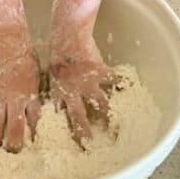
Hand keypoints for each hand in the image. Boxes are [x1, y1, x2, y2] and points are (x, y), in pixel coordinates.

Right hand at [0, 0, 40, 152]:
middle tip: (10, 151)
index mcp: (30, 97)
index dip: (31, 137)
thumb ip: (34, 101)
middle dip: (12, 145)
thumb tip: (34, 120)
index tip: (29, 146)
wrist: (9, 43)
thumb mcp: (37, 81)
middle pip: (14, 130)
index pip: (33, 124)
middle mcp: (14, 99)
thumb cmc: (26, 60)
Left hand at [48, 0, 114, 146]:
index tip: (71, 139)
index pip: (60, 115)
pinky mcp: (99, 73)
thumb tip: (59, 98)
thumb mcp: (53, 70)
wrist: (68, 34)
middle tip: (91, 144)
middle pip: (79, 118)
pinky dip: (120, 82)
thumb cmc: (58, 49)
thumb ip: (58, 85)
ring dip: (107, 112)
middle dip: (85, 132)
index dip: (65, 127)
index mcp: (59, 91)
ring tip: (115, 120)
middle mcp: (73, 92)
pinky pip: (112, 80)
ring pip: (100, 104)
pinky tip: (126, 85)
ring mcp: (87, 84)